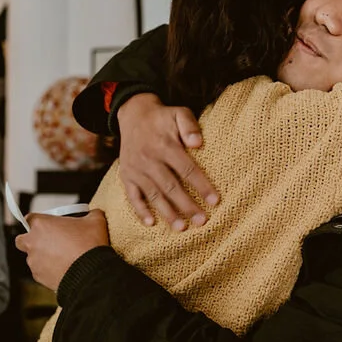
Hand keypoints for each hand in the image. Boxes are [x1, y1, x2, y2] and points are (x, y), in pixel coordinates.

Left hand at [15, 211, 109, 291]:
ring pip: (32, 257)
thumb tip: (94, 214)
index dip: (39, 221)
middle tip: (49, 241)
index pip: (29, 218)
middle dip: (31, 240)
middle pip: (22, 240)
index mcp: (41, 224)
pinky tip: (63, 268)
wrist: (91, 273)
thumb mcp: (95, 221)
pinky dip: (48, 270)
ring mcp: (34, 260)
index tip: (48, 225)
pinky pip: (40, 271)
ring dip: (43, 256)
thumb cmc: (89, 245)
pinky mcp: (38, 276)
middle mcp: (32, 242)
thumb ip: (91, 213)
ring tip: (62, 257)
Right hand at [116, 93, 218, 230]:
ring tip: (182, 228)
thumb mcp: (179, 113)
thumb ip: (189, 126)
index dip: (202, 185)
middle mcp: (149, 159)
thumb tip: (199, 143)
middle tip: (202, 221)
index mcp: (164, 145)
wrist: (133, 114)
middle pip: (171, 186)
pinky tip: (151, 223)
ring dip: (167, 213)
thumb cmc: (162, 117)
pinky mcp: (126, 176)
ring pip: (153, 195)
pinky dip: (140, 210)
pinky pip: (132, 196)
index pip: (187, 169)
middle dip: (187, 206)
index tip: (215, 201)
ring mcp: (136, 169)